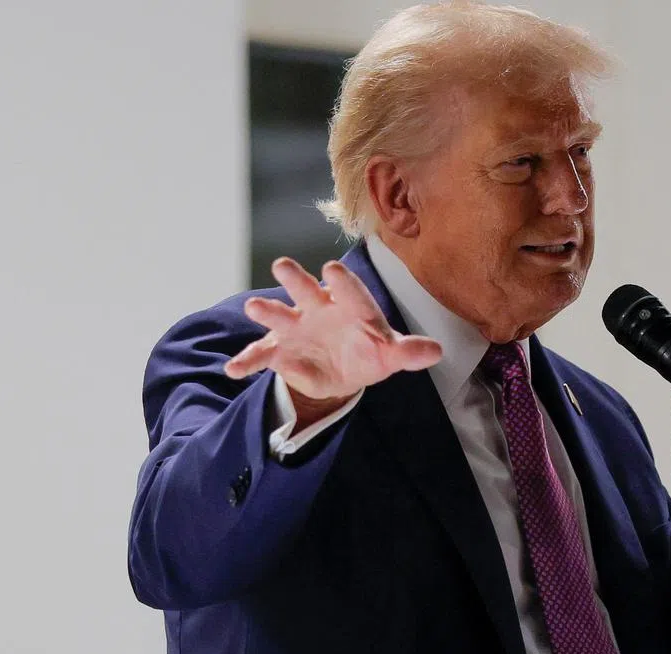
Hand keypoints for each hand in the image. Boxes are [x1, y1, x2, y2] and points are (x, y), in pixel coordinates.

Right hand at [224, 257, 441, 422]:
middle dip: (296, 280)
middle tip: (282, 265)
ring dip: (267, 312)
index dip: (343, 283)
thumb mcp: (390, 355)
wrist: (343, 369)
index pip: (350, 293)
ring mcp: (297, 328)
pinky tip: (234, 370)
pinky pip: (262, 354)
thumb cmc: (370, 352)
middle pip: (307, 291)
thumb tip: (436, 352)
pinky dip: (248, 361)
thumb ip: (409, 352)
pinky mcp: (280, 351)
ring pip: (280, 317)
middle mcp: (320, 309)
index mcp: (351, 306)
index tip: (332, 269)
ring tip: (254, 307)